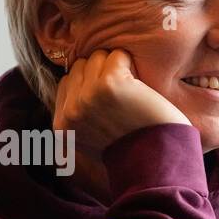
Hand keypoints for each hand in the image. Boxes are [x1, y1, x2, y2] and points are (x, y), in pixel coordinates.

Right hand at [52, 48, 189, 155]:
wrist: (155, 163)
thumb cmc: (131, 149)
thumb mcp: (90, 140)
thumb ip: (77, 115)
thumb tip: (71, 82)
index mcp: (63, 126)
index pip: (66, 82)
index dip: (89, 83)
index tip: (108, 98)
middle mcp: (71, 111)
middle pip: (80, 67)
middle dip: (100, 73)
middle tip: (121, 94)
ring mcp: (88, 97)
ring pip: (97, 57)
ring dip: (116, 68)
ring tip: (130, 90)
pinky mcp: (108, 84)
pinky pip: (117, 56)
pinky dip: (130, 65)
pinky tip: (138, 86)